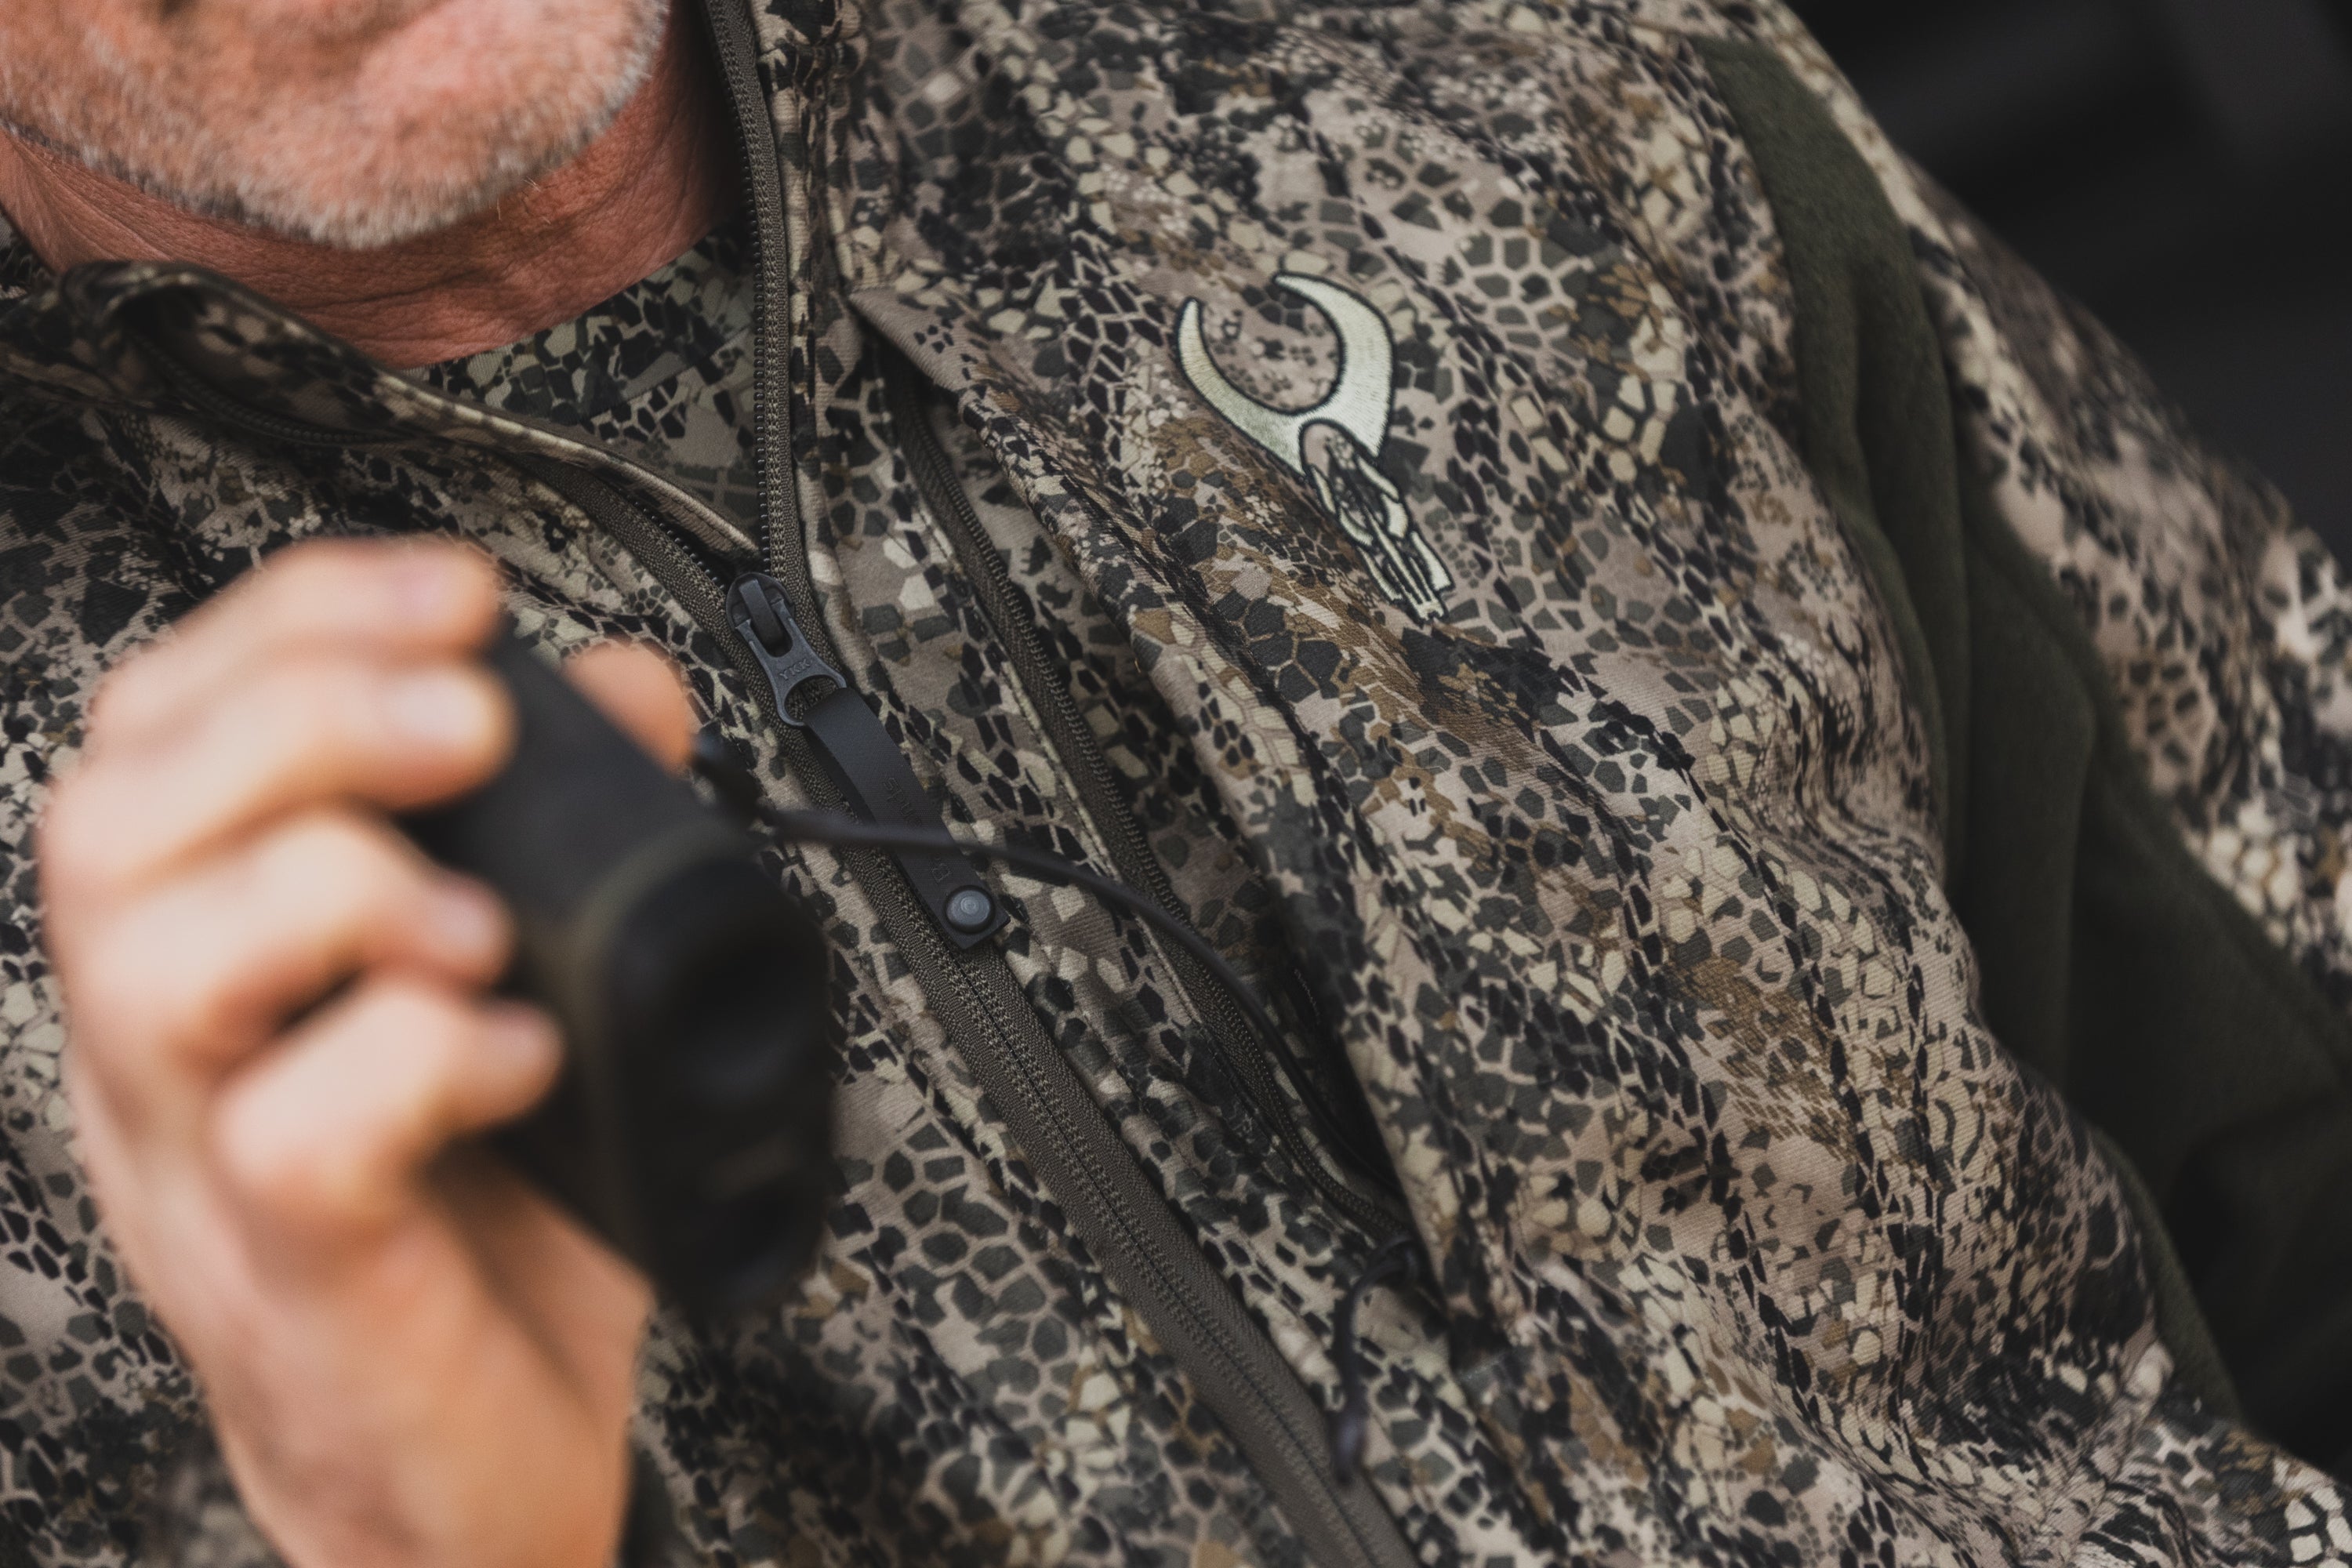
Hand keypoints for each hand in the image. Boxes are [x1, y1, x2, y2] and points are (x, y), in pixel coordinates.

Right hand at [41, 539, 696, 1567]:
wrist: (468, 1474)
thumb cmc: (488, 1234)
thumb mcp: (534, 997)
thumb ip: (571, 843)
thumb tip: (628, 693)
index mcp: (215, 954)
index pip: (167, 727)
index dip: (295, 619)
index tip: (455, 592)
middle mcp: (174, 1047)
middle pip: (118, 812)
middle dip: (304, 710)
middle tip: (470, 720)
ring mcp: (205, 1164)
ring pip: (154, 954)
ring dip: (335, 879)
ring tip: (473, 916)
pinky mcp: (297, 1273)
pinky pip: (287, 1132)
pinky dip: (416, 1056)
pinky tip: (516, 1056)